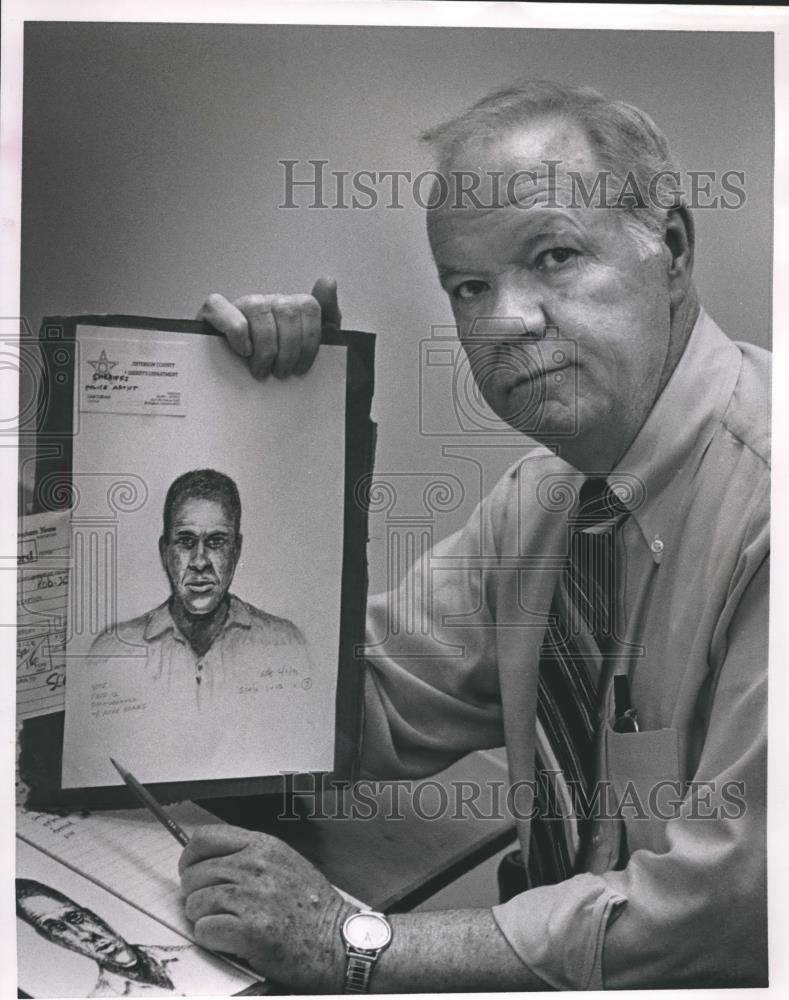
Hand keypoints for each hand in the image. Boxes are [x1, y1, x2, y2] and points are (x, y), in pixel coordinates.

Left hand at [179, 824, 354, 991]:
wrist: (338, 942)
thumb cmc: (314, 908)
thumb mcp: (286, 863)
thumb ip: (251, 856)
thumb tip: (211, 860)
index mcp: (263, 846)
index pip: (204, 838)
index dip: (190, 857)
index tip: (191, 871)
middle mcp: (255, 866)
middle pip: (194, 873)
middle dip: (196, 893)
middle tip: (211, 906)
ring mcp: (251, 897)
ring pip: (195, 903)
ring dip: (204, 918)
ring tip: (226, 923)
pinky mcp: (249, 930)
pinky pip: (204, 930)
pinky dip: (212, 939)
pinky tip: (231, 939)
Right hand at [197, 276, 341, 379]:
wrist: (230, 382)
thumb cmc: (272, 366)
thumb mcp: (305, 347)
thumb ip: (325, 317)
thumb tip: (328, 281)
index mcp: (288, 308)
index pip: (309, 306)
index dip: (310, 340)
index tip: (302, 366)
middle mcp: (265, 302)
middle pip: (287, 309)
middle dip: (289, 348)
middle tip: (281, 372)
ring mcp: (239, 304)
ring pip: (259, 308)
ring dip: (265, 346)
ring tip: (262, 369)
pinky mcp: (212, 312)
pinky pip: (222, 307)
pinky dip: (237, 332)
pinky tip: (243, 351)